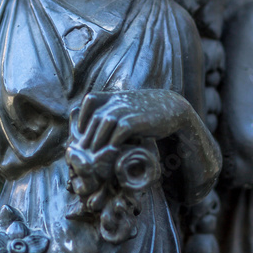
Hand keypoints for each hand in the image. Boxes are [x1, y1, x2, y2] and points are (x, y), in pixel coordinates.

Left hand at [72, 89, 189, 151]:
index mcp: (113, 96)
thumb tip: (98, 130)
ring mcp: (127, 109)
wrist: (172, 107)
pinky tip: (112, 153)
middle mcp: (118, 101)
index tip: (80, 133)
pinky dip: (113, 142)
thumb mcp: (128, 106)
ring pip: (104, 124)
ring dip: (98, 141)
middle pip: (95, 118)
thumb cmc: (148, 111)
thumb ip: (113, 113)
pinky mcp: (137, 120)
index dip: (83, 116)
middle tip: (84, 152)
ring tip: (94, 155)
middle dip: (88, 136)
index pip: (89, 101)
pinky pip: (120, 131)